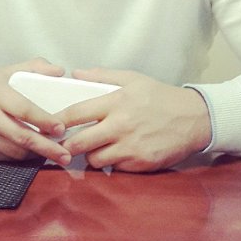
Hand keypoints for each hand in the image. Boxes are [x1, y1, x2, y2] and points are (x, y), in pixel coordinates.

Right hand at [0, 57, 71, 164]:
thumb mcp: (7, 71)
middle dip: (46, 147)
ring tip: (56, 154)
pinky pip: (6, 158)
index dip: (43, 120)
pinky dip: (23, 157)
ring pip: (15, 151)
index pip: (23, 109)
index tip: (61, 127)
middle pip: (21, 136)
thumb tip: (60, 71)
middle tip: (65, 154)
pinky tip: (35, 154)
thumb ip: (35, 67)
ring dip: (37, 154)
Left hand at [54, 68, 211, 171]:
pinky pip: (115, 168)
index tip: (47, 125)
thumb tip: (76, 73)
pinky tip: (117, 153)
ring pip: (95, 159)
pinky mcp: (140, 164)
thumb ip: (103, 75)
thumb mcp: (133, 78)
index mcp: (116, 102)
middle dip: (67, 146)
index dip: (58, 121)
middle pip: (80, 143)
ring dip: (91, 155)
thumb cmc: (160, 96)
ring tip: (96, 146)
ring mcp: (130, 147)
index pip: (77, 113)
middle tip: (63, 144)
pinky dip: (112, 162)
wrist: (194, 118)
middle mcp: (120, 126)